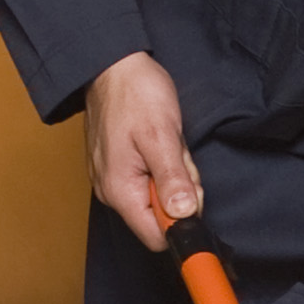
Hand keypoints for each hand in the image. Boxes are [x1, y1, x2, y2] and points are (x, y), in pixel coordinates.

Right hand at [86, 46, 202, 250]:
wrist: (112, 66)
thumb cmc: (134, 95)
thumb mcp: (161, 136)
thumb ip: (173, 179)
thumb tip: (184, 216)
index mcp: (120, 191)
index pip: (157, 237)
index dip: (182, 223)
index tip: (191, 192)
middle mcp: (112, 193)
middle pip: (162, 216)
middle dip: (180, 191)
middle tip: (177, 156)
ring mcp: (115, 180)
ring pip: (159, 196)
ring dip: (174, 174)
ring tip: (167, 143)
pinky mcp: (120, 169)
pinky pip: (150, 180)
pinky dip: (163, 165)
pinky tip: (158, 143)